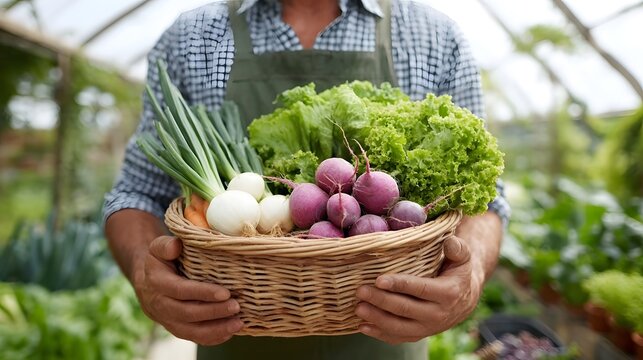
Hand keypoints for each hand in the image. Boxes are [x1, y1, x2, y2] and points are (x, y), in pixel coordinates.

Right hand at [134, 236, 242, 344]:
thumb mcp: (158, 248)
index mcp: (157, 282)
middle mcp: (161, 305)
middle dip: (214, 312)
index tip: (225, 292)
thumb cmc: (161, 261)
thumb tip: (177, 245)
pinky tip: (230, 332)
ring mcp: (168, 320)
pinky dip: (213, 338)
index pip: (180, 290)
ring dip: (216, 329)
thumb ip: (166, 245)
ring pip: (192, 331)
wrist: (148, 283)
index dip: (202, 293)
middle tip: (236, 306)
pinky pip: (195, 338)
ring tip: (238, 323)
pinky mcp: (177, 329)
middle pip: (188, 313)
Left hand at [354, 236, 481, 344]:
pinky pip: (397, 338)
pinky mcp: (418, 335)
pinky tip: (363, 326)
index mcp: (448, 293)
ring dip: (376, 318)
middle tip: (361, 291)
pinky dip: (379, 334)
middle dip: (381, 300)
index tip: (379, 280)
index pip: (420, 289)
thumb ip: (458, 248)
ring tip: (358, 308)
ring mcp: (427, 328)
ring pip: (399, 327)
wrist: (465, 300)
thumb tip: (449, 241)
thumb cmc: (458, 273)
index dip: (399, 284)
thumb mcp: (463, 258)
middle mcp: (438, 314)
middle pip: (405, 309)